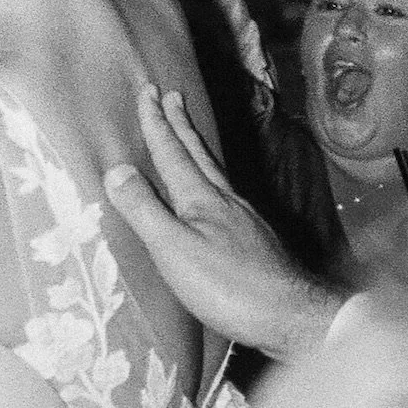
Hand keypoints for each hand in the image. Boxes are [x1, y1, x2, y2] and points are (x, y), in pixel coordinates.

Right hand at [104, 85, 341, 361]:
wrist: (291, 315)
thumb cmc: (228, 286)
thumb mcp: (173, 249)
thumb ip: (144, 209)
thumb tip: (116, 169)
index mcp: (201, 199)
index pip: (173, 154)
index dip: (157, 124)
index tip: (148, 92)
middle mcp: (226, 200)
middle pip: (199, 155)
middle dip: (181, 125)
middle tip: (173, 95)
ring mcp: (245, 219)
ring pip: (216, 172)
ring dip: (199, 149)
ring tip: (192, 135)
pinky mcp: (256, 240)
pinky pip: (228, 194)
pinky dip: (214, 179)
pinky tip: (219, 194)